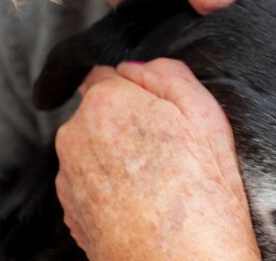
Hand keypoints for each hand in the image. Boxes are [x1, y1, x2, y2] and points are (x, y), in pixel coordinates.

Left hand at [54, 59, 258, 260]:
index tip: (163, 111)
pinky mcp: (70, 210)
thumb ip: (169, 74)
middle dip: (127, 120)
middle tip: (170, 147)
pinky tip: (145, 201)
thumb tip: (138, 65)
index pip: (107, 72)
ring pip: (94, 146)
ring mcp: (68, 176)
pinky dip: (112, 184)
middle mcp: (75, 135)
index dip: (138, 89)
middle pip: (99, 110)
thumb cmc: (203, 195)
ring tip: (160, 180)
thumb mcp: (207, 115)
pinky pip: (90, 180)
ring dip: (118, 153)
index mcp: (106, 103)